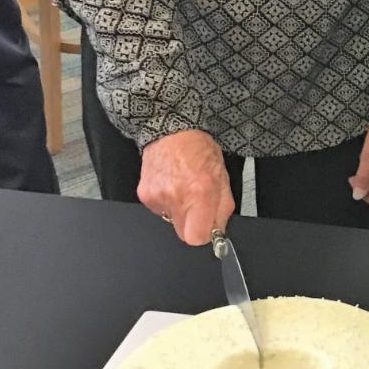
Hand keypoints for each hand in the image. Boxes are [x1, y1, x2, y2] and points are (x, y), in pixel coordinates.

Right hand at [138, 129, 234, 245]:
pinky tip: (170, 184)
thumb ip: (222, 208)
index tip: (206, 226)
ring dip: (179, 210)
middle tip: (196, 205)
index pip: (197, 237)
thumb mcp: (222, 177)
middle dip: (192, 224)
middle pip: (183, 234)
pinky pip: (159, 210)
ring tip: (182, 187)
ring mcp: (158, 197)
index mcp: (201, 193)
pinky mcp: (145, 196)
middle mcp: (177, 197)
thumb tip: (217, 230)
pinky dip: (166, 202)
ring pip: (171, 221)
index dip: (203, 234)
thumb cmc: (198, 150)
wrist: (171, 131)